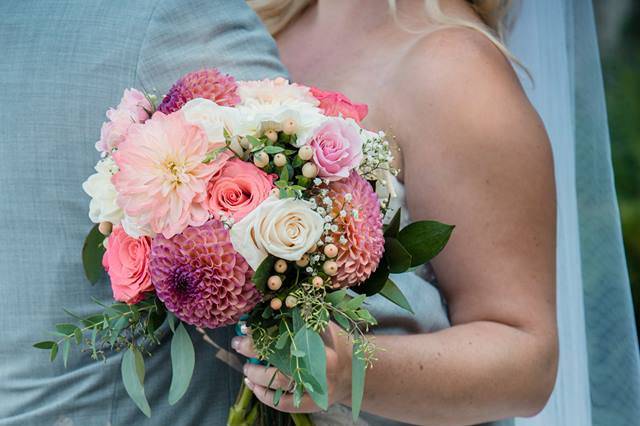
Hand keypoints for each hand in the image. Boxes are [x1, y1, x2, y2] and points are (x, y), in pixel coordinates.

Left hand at [232, 321, 352, 412]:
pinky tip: (251, 385)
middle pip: (280, 360)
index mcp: (323, 345)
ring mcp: (316, 388)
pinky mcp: (312, 403)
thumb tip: (274, 304)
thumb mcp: (326, 326)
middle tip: (238, 343)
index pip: (287, 337)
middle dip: (254, 351)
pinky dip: (264, 395)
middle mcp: (321, 368)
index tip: (247, 327)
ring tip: (246, 366)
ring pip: (279, 382)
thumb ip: (304, 316)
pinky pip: (284, 403)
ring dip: (256, 374)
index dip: (265, 333)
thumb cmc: (336, 344)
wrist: (355, 373)